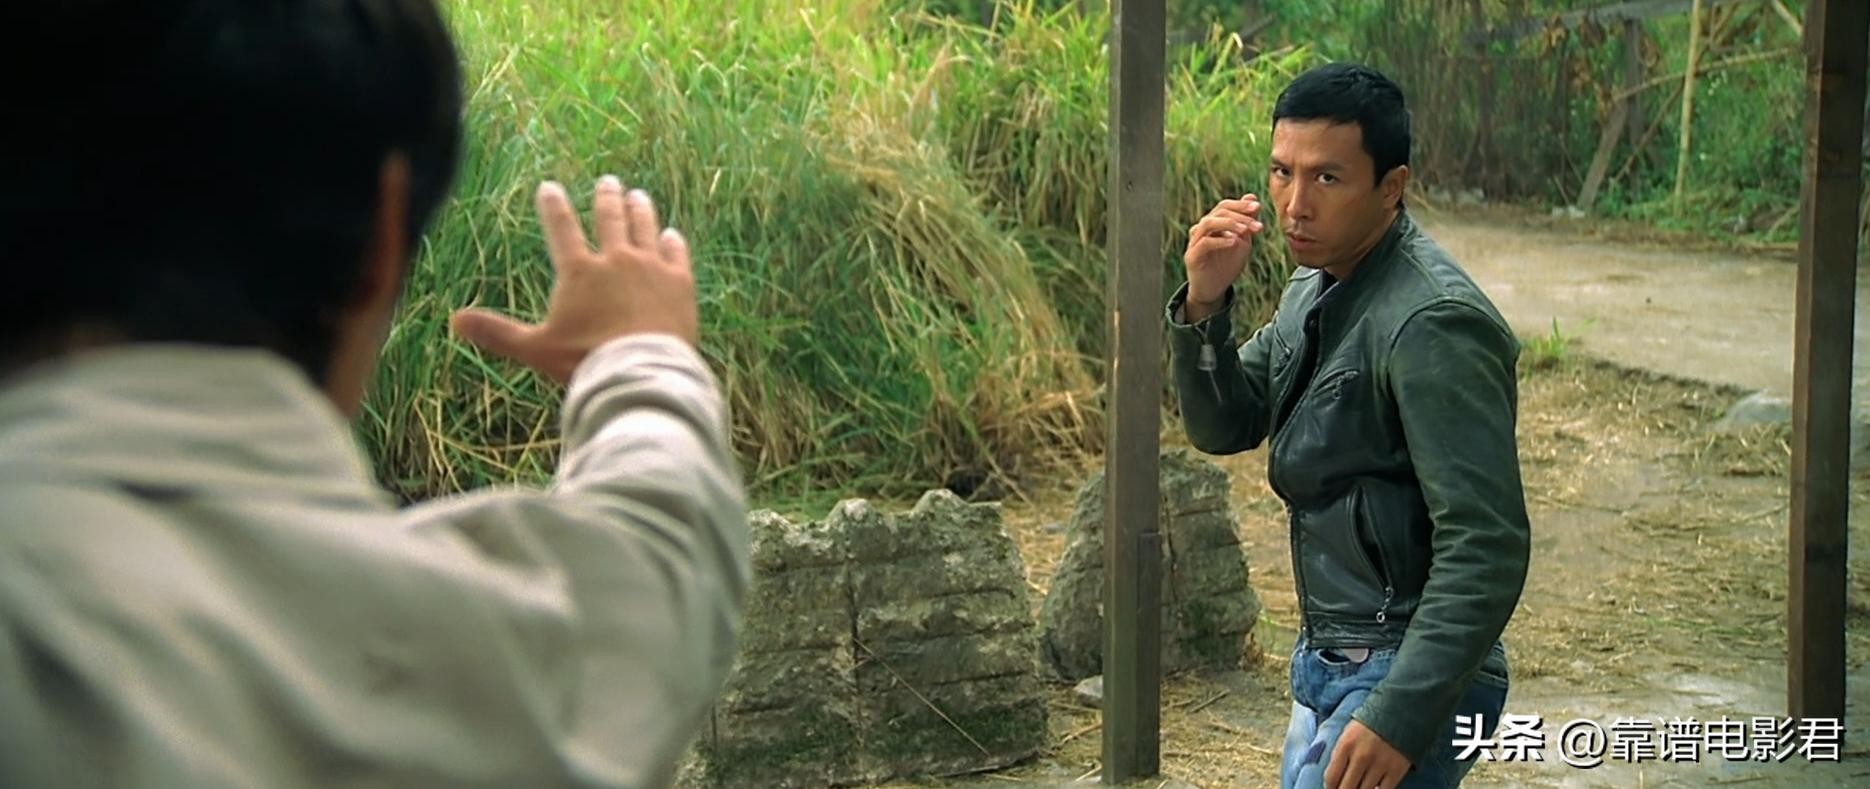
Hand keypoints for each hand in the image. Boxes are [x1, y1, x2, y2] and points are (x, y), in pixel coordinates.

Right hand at [451, 176, 698, 384]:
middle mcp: (616, 260)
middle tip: (608, 182)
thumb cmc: (585, 361)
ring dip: (641, 210)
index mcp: (579, 272)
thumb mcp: (535, 348)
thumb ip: (497, 332)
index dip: (553, 206)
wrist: (640, 372)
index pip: (561, 228)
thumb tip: (453, 321)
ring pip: (645, 228)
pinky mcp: (680, 283)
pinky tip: (672, 235)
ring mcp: (651, 268)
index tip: (550, 187)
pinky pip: (676, 254)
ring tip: (638, 196)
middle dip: (607, 197)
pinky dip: (673, 242)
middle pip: (610, 219)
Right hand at [1181, 194, 1264, 320]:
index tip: (1258, 207)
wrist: (1213, 290)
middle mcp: (1202, 229)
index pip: (1225, 206)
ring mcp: (1195, 242)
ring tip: (1245, 230)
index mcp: (1213, 224)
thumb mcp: (1243, 242)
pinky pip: (1204, 242)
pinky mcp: (1192, 256)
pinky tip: (1233, 242)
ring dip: (1229, 224)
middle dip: (1240, 215)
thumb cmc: (1227, 266)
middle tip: (1256, 224)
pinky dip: (1220, 240)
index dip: (1241, 205)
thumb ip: (1247, 223)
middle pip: (1218, 212)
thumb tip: (1252, 197)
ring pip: (1208, 223)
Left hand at [1325, 720, 1410, 788]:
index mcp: (1346, 745)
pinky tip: (1373, 788)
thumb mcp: (1348, 733)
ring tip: (1358, 788)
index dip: (1329, 788)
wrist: (1400, 711)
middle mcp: (1361, 756)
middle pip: (1346, 788)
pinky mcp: (1396, 770)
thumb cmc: (1370, 723)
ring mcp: (1380, 764)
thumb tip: (1333, 778)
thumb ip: (1340, 753)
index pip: (1331, 777)